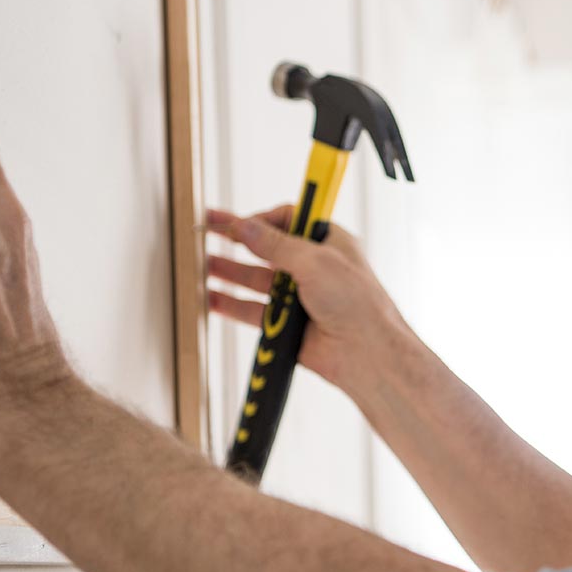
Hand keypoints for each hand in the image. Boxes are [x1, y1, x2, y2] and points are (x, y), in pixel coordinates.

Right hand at [204, 207, 412, 392]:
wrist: (367, 352)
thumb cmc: (358, 303)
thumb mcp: (315, 261)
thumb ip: (275, 244)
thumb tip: (247, 226)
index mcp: (328, 243)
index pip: (288, 220)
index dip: (261, 219)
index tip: (238, 222)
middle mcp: (314, 267)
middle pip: (267, 249)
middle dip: (237, 241)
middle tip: (207, 230)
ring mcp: (301, 296)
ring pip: (257, 280)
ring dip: (231, 272)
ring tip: (204, 264)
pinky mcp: (289, 323)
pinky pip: (255, 310)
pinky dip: (233, 304)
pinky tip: (214, 298)